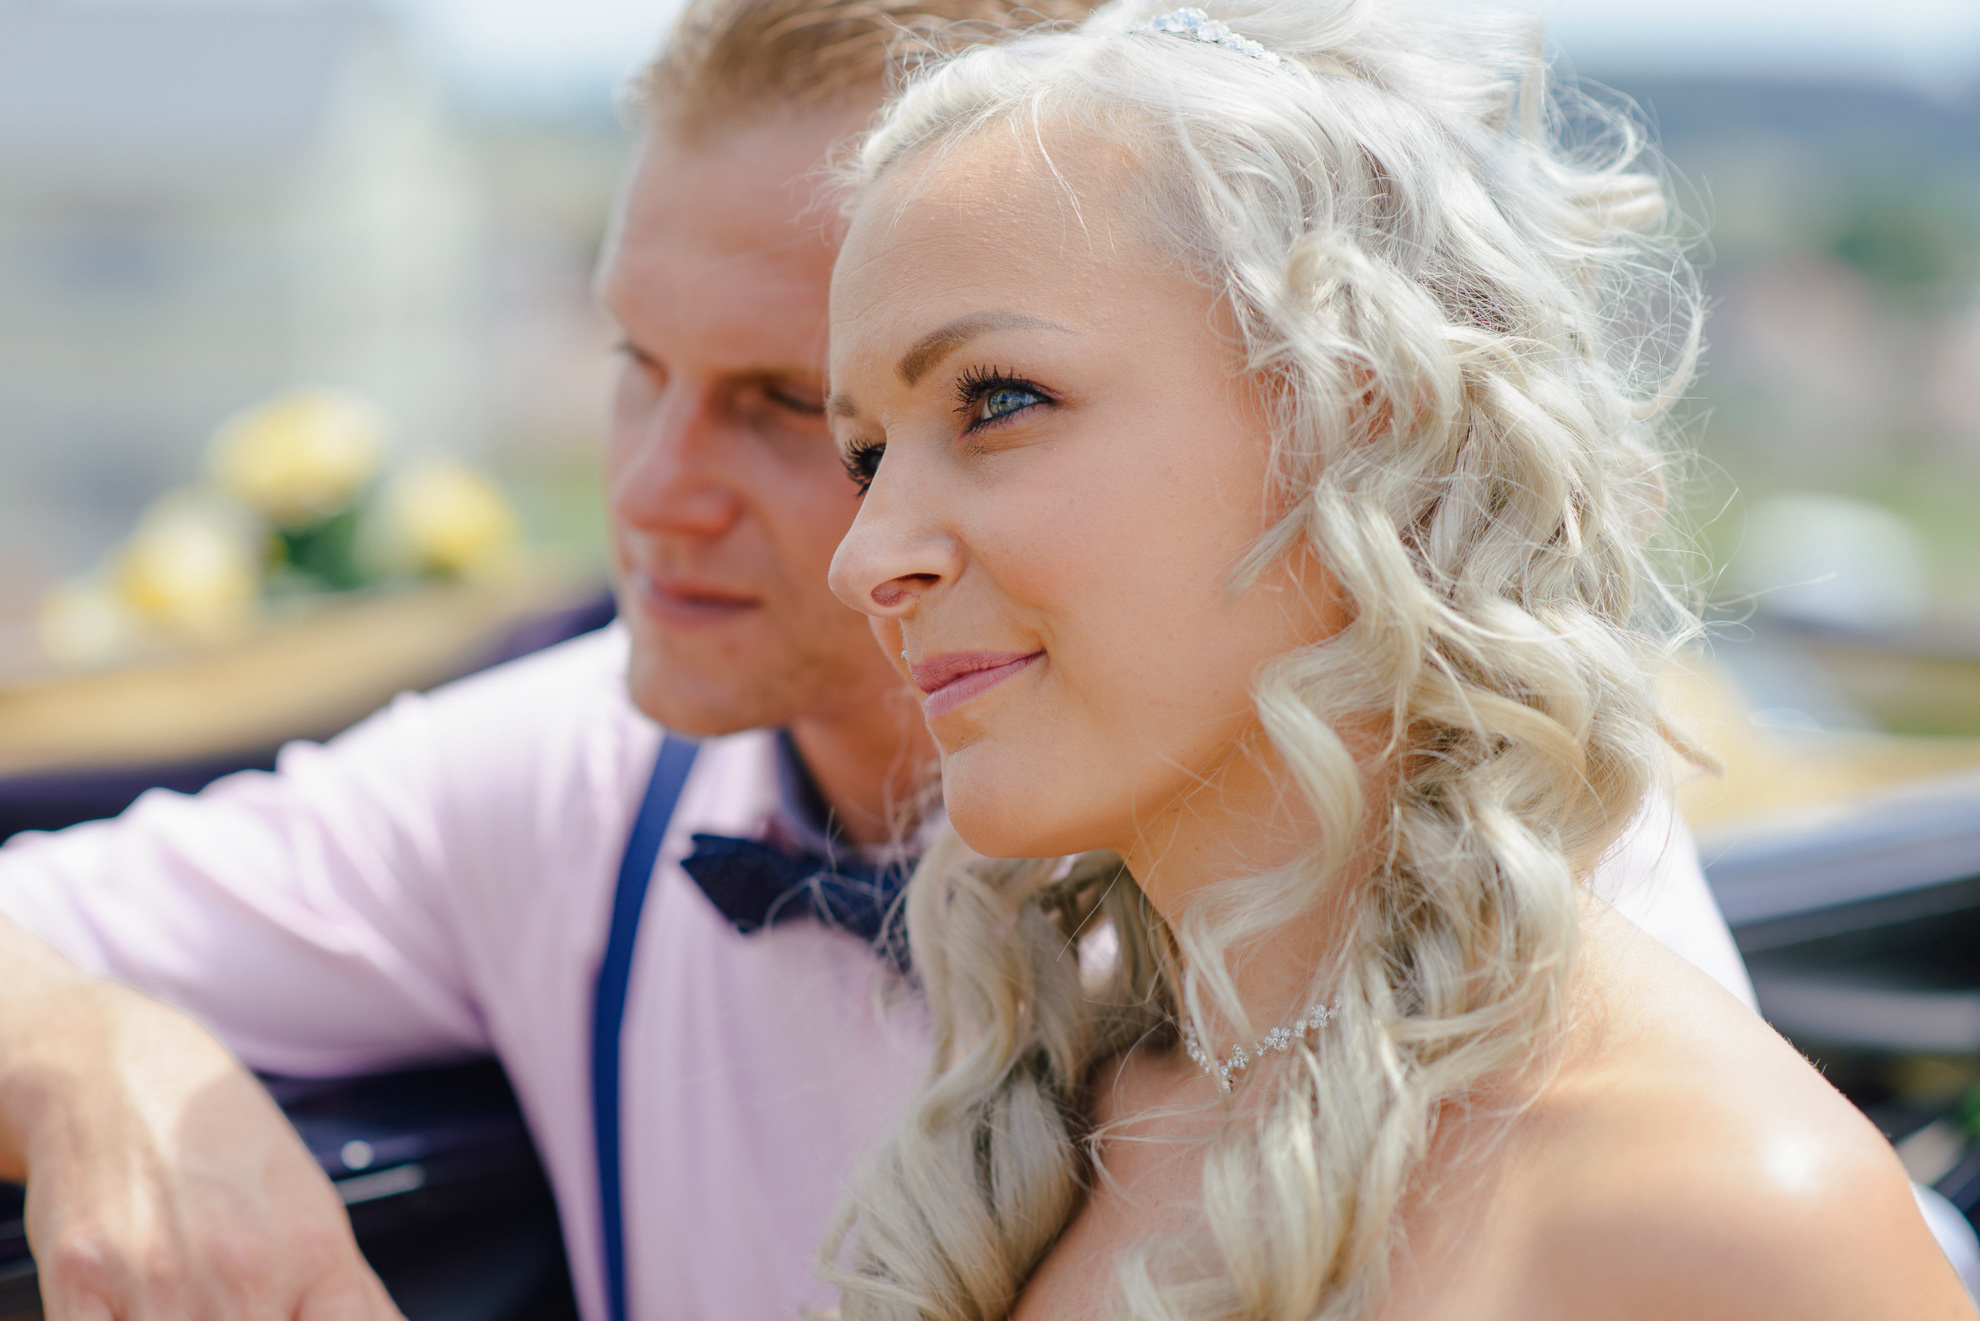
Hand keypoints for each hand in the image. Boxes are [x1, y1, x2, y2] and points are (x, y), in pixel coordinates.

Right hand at [0, 919, 403, 1320]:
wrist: (120, 1075)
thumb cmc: (222, 1147)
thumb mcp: (314, 1211)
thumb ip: (352, 1299)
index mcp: (315, 1256)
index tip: (293, 1316)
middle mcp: (245, 1272)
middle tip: (235, 1298)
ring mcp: (160, 1281)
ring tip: (187, 1295)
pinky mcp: (78, 1282)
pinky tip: (132, 1306)